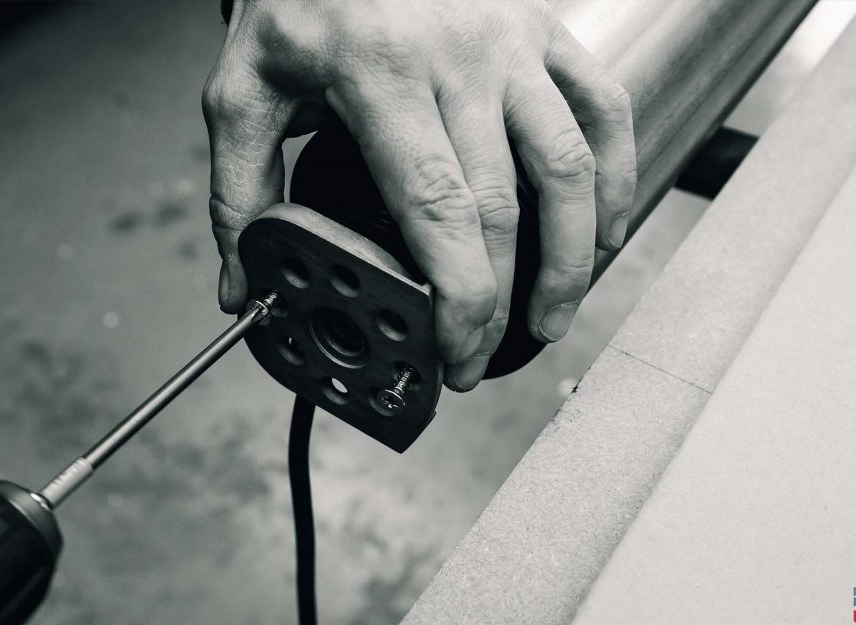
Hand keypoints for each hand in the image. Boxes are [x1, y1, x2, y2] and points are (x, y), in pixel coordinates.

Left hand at [204, 0, 635, 390]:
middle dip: (500, 304)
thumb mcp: (243, 85)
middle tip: (479, 359)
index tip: (451, 353)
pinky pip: (604, 108)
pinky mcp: (544, 31)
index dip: (457, 298)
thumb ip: (238, 189)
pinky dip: (616, 178)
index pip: (437, 209)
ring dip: (571, 260)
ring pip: (570, 166)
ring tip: (552, 319)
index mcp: (380, 75)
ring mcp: (512, 44)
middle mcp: (459, 59)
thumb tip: (243, 283)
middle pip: (504, 207)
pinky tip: (602, 233)